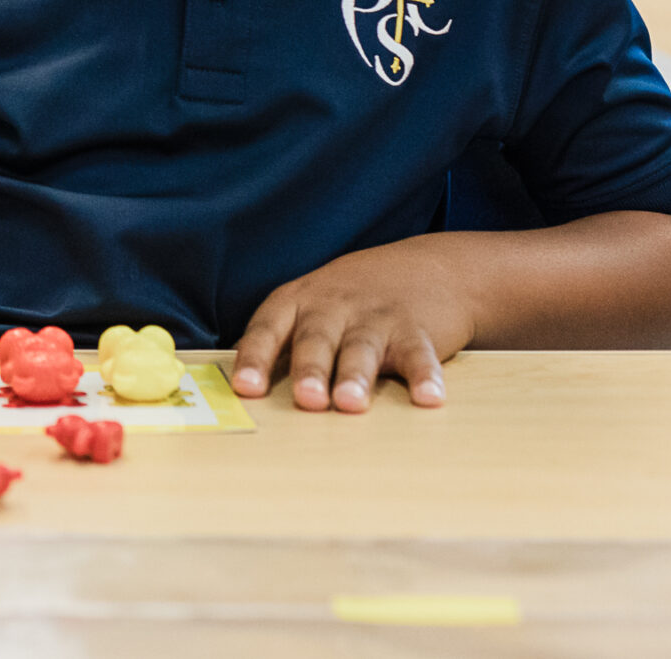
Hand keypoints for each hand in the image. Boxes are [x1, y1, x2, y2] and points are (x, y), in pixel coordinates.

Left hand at [229, 237, 475, 412]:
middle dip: (309, 370)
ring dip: (356, 376)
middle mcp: (332, 306)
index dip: (256, 358)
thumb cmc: (352, 297)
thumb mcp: (310, 305)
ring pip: (362, 348)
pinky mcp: (418, 328)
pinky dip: (425, 376)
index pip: (268, 329)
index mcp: (297, 301)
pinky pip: (419, 354)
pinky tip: (428, 398)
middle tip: (307, 400)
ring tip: (351, 403)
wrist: (429, 266)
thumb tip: (240, 388)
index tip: (245, 388)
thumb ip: (281, 343)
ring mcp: (376, 316)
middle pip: (316, 339)